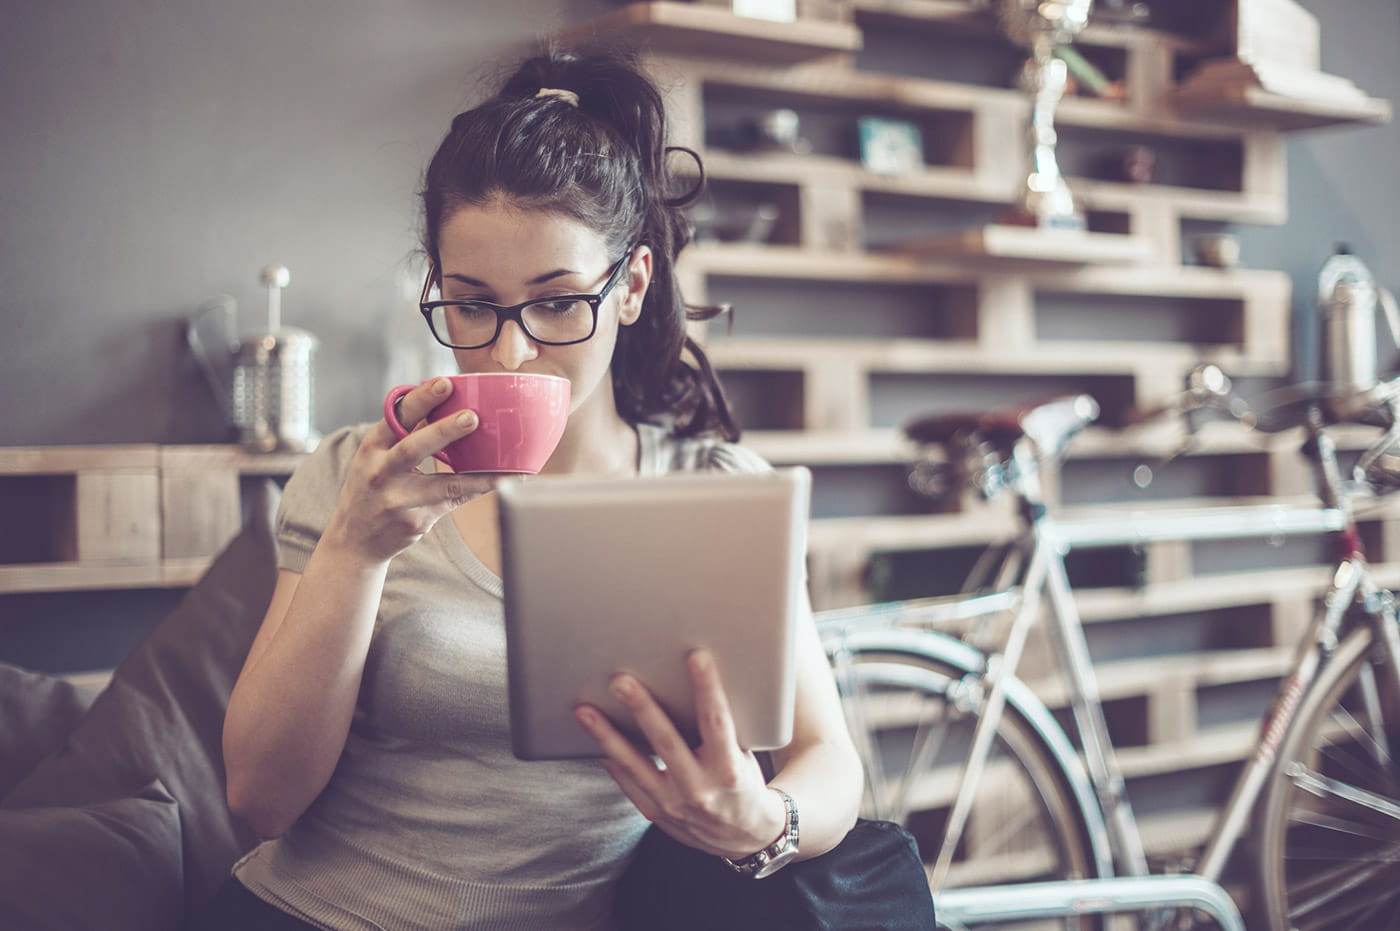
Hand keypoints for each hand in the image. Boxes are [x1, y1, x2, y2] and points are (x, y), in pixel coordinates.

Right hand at [323, 376, 495, 562]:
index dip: (420, 399)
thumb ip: (404, 433)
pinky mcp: (415, 521)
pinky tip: (501, 482)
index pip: (396, 417)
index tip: (444, 383)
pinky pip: (453, 502)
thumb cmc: (372, 487)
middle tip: (472, 417)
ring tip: (502, 466)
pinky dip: (478, 490)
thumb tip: (442, 401)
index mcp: (372, 447)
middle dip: (443, 431)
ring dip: (474, 475)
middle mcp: (381, 472)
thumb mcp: (377, 456)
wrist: (355, 540)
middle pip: (413, 448)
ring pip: (441, 485)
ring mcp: (398, 500)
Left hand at [574, 649, 786, 859]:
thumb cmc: (744, 783)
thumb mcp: (744, 756)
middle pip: (666, 741)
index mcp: (729, 770)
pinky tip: (592, 739)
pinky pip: (627, 783)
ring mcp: (674, 804)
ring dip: (607, 735)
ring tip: (585, 710)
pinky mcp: (656, 813)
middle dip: (642, 708)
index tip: (696, 657)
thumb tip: (688, 685)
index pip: (716, 722)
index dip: (707, 688)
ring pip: (634, 765)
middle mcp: (700, 789)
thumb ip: (720, 730)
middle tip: (620, 681)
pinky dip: (610, 760)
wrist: (745, 836)